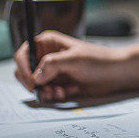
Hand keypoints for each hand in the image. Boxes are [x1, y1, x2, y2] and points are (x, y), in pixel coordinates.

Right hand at [13, 30, 128, 101]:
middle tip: (49, 90)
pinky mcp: (58, 82)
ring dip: (47, 91)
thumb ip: (52, 64)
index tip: (32, 82)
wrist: (115, 73)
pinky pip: (47, 92)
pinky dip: (55, 95)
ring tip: (62, 91)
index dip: (24, 69)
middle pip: (26, 72)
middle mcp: (47, 55)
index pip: (24, 54)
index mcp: (48, 42)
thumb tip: (35, 76)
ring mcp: (52, 70)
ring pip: (36, 85)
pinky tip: (70, 90)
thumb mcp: (74, 59)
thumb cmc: (99, 60)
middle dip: (36, 84)